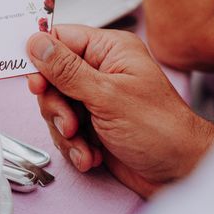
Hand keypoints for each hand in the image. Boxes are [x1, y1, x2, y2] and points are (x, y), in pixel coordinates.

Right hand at [25, 25, 213, 197]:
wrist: (177, 173)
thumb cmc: (161, 130)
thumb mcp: (107, 96)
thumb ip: (67, 70)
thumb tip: (37, 44)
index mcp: (109, 51)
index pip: (60, 40)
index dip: (41, 60)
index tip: (36, 83)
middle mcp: (99, 71)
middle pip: (50, 78)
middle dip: (56, 106)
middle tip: (70, 121)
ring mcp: (93, 99)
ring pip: (54, 107)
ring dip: (65, 131)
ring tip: (84, 143)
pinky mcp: (89, 124)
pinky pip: (62, 129)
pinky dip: (73, 146)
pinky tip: (91, 154)